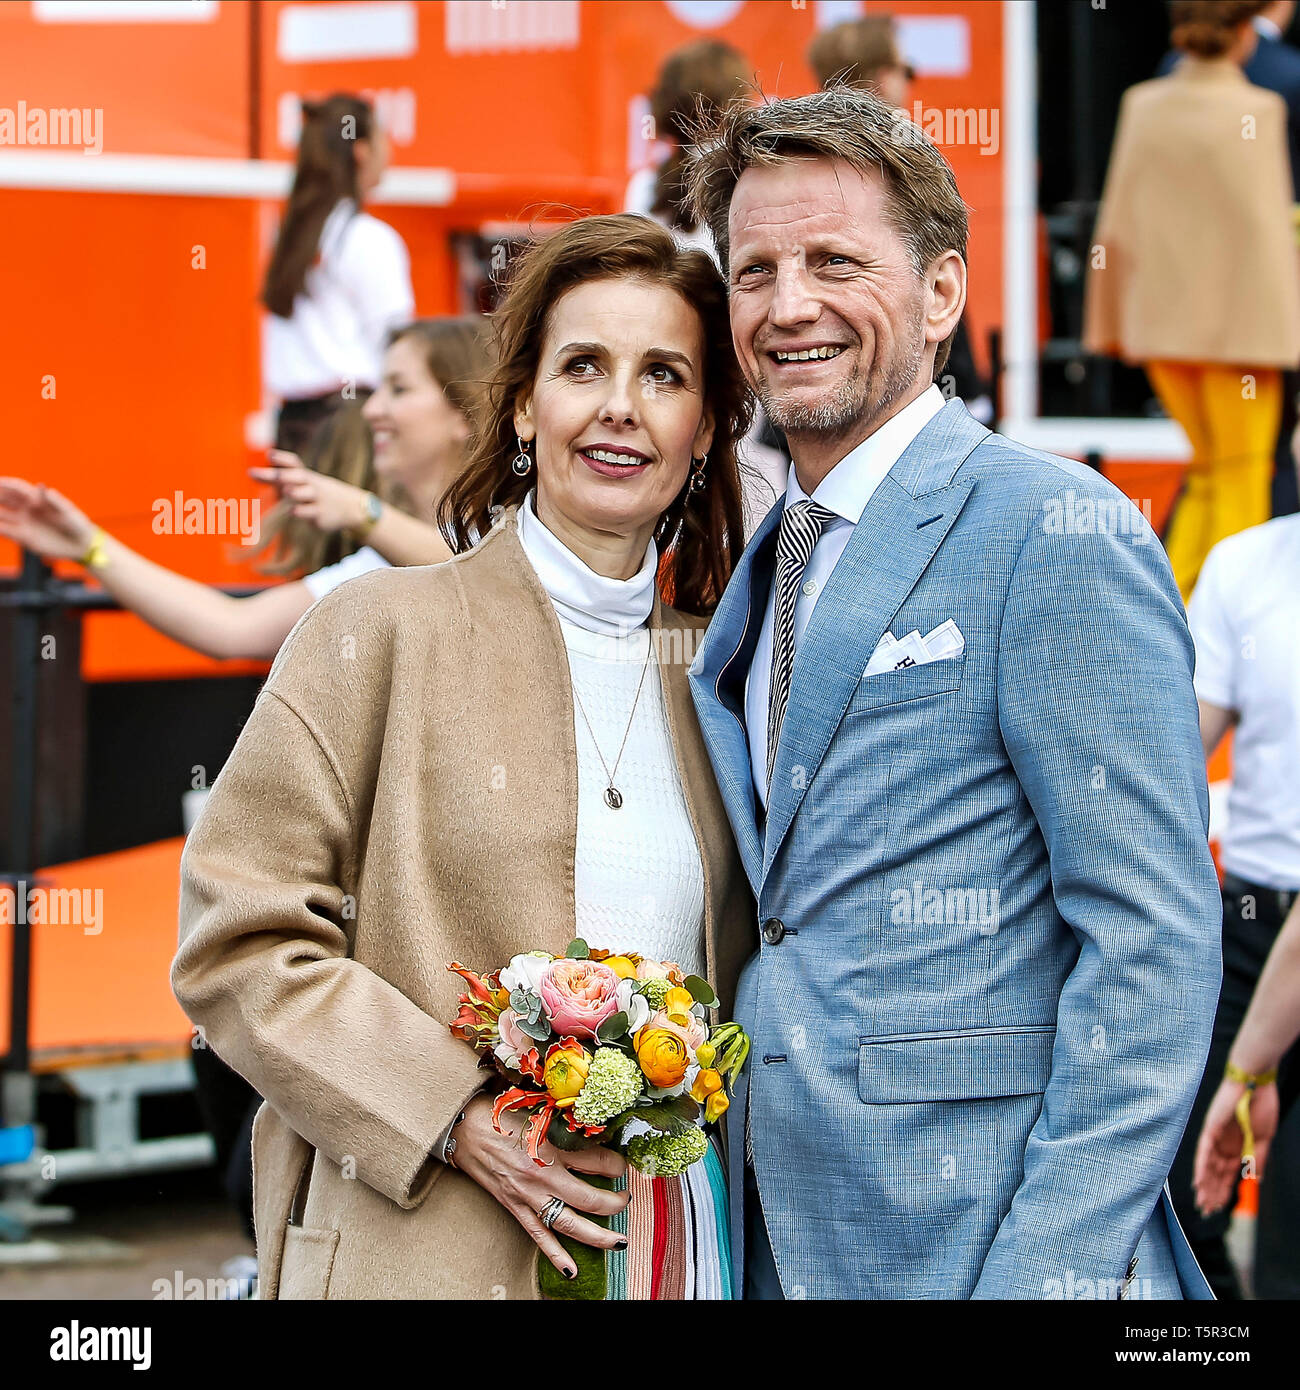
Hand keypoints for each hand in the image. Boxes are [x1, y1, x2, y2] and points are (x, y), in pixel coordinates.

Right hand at [0, 477, 97, 559]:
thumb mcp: (68, 511)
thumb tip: (41, 487)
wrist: (80, 544)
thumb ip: (54, 500)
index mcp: (37, 499)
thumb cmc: (76, 524)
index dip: (5, 483)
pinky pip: (6, 531)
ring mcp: (24, 522)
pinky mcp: (24, 537)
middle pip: (5, 498)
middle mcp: (27, 509)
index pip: (16, 488)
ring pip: (2, 514)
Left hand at [248, 451, 371, 532]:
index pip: (294, 463)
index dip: (282, 458)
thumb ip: (277, 480)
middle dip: (281, 475)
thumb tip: (250, 473)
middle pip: (298, 476)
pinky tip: (294, 511)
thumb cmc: (317, 493)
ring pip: (305, 494)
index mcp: (306, 475)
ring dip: (295, 492)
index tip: (269, 455)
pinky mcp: (321, 515)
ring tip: (286, 491)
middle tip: (265, 474)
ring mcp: (317, 499)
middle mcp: (311, 484)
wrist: (351, 507)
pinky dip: (302, 511)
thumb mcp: (302, 484)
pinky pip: (310, 512)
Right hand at [449, 1094, 628, 1278]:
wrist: (465, 1129)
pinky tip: (571, 1270)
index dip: (615, 1165)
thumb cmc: (501, 1118)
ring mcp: (528, 1197)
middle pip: (588, 1199)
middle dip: (614, 1204)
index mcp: (550, 1150)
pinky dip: (556, 1255)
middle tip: (627, 1200)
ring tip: (619, 1243)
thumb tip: (595, 1144)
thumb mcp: (539, 1120)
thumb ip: (567, 1135)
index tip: (622, 1166)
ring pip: (569, 1224)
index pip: (595, 1162)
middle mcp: (542, 1178)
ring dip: (597, 1236)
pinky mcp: (515, 1208)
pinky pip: (539, 1236)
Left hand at [1192, 1076, 1279, 1215]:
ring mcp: (1215, 1135)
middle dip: (1211, 1192)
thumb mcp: (1263, 1139)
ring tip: (1202, 1202)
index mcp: (1236, 1147)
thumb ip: (1257, 1159)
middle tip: (1206, 1211)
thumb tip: (1254, 1179)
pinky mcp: (1211, 1127)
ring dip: (1204, 1184)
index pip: (1227, 1174)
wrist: (1257, 1083)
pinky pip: (1203, 1150)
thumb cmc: (1262, 1106)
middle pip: (1214, 1173)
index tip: (1220, 1208)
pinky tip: (1198, 1181)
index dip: (1223, 1190)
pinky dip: (1201, 1166)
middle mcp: (1223, 1143)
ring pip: (1207, 1165)